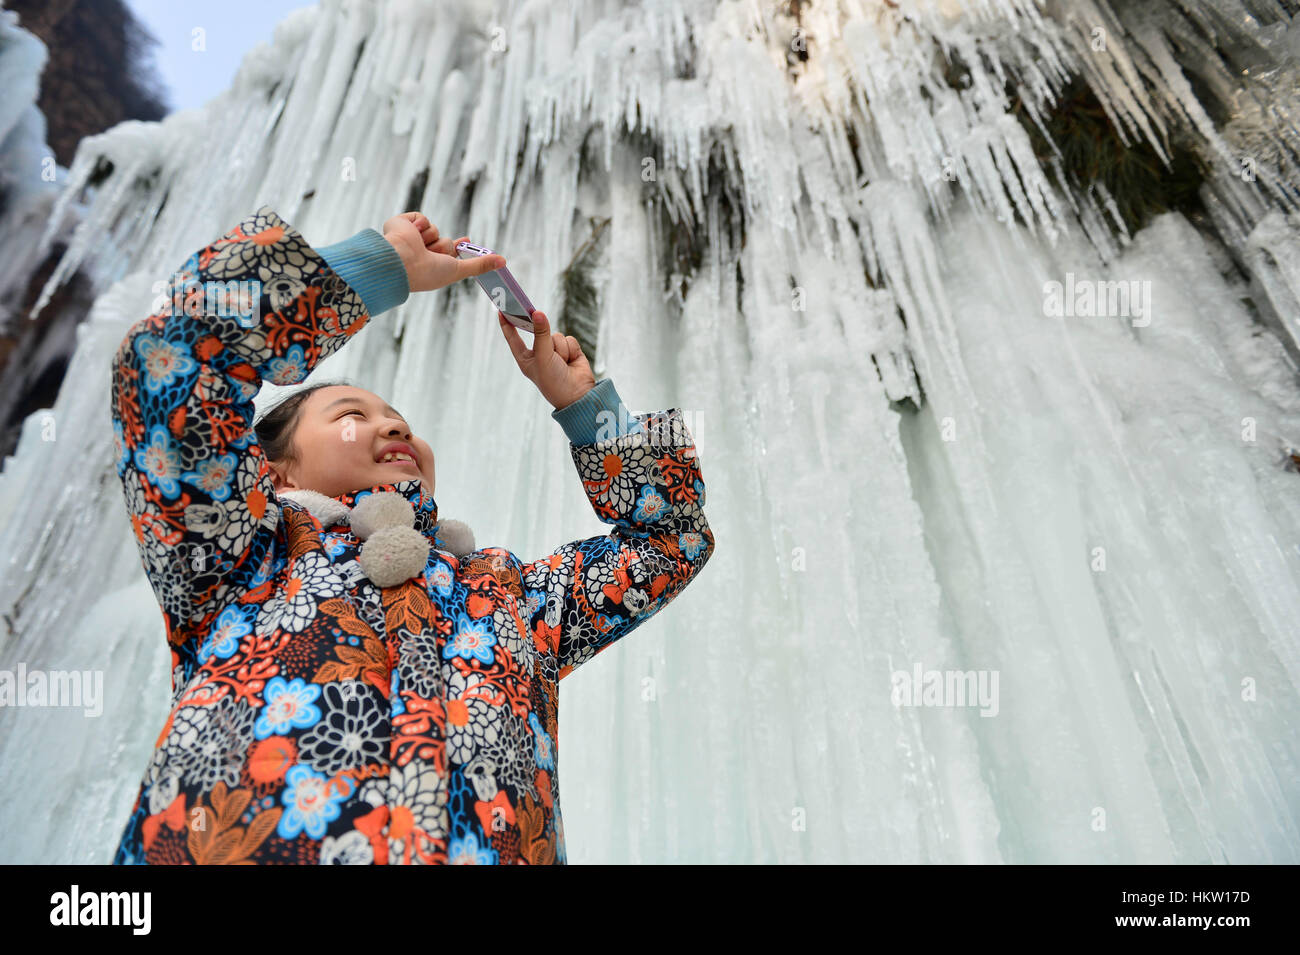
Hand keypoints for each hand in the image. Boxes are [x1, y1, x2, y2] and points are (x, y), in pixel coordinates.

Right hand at [381, 212, 505, 291]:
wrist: (402, 261)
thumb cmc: (427, 272)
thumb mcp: (458, 270)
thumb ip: (480, 265)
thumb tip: (504, 262)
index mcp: (431, 265)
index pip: (449, 252)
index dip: (458, 246)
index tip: (465, 240)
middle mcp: (421, 252)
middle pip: (446, 241)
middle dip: (443, 246)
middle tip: (432, 255)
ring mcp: (410, 238)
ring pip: (435, 228)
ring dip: (431, 237)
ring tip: (418, 247)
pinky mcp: (402, 224)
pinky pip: (422, 217)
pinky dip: (419, 224)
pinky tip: (411, 234)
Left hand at [497, 309, 595, 410]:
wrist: (577, 395)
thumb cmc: (553, 381)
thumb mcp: (543, 356)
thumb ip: (541, 334)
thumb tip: (538, 313)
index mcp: (526, 358)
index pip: (513, 338)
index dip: (508, 324)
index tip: (502, 309)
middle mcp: (540, 353)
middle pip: (538, 331)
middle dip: (539, 329)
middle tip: (534, 312)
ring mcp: (555, 351)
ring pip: (555, 335)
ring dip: (560, 348)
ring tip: (561, 363)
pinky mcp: (570, 350)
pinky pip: (569, 339)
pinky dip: (570, 350)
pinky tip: (571, 361)